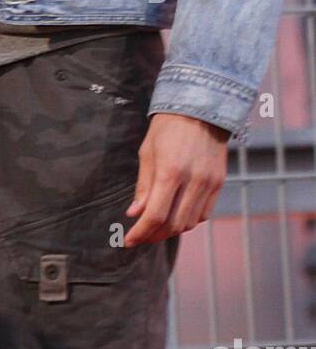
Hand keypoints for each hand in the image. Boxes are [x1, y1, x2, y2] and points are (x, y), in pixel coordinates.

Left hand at [124, 112, 229, 245]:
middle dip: (154, 235)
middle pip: (174, 225)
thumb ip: (143, 186)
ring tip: (156, 227)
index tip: (128, 240)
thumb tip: (134, 214)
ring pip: (191, 222)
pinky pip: (204, 213)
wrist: (200, 107)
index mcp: (170, 171)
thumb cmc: (167, 127)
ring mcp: (209, 183)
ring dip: (172, 230)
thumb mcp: (147, 152)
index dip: (141, 233)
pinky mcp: (219, 183)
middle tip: (140, 236)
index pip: (155, 215)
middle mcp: (193, 180)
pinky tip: (177, 216)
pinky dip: (189, 220)